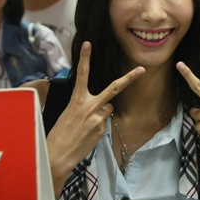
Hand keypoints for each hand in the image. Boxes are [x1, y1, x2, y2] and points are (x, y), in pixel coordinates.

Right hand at [46, 42, 143, 182]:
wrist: (58, 155)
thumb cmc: (59, 133)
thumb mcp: (67, 113)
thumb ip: (83, 105)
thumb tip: (100, 105)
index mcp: (76, 100)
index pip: (81, 74)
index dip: (85, 58)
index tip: (88, 44)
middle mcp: (89, 106)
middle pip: (113, 88)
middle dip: (129, 78)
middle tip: (141, 70)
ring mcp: (98, 119)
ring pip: (108, 108)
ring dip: (101, 113)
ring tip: (86, 124)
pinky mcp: (102, 130)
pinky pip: (104, 122)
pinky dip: (98, 126)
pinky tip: (87, 134)